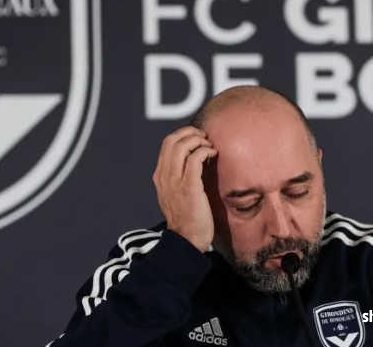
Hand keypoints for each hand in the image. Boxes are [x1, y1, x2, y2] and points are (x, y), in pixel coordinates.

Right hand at [152, 126, 217, 251]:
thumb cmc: (187, 218)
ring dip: (198, 140)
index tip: (197, 138)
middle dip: (190, 133)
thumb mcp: (176, 194)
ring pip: (182, 146)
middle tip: (204, 137)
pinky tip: (212, 155)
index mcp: (160, 176)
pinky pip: (195, 159)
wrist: (187, 240)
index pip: (166, 144)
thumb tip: (195, 158)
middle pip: (172, 140)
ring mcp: (174, 181)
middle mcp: (164, 176)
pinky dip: (204, 151)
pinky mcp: (189, 187)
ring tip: (209, 147)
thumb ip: (179, 177)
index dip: (182, 135)